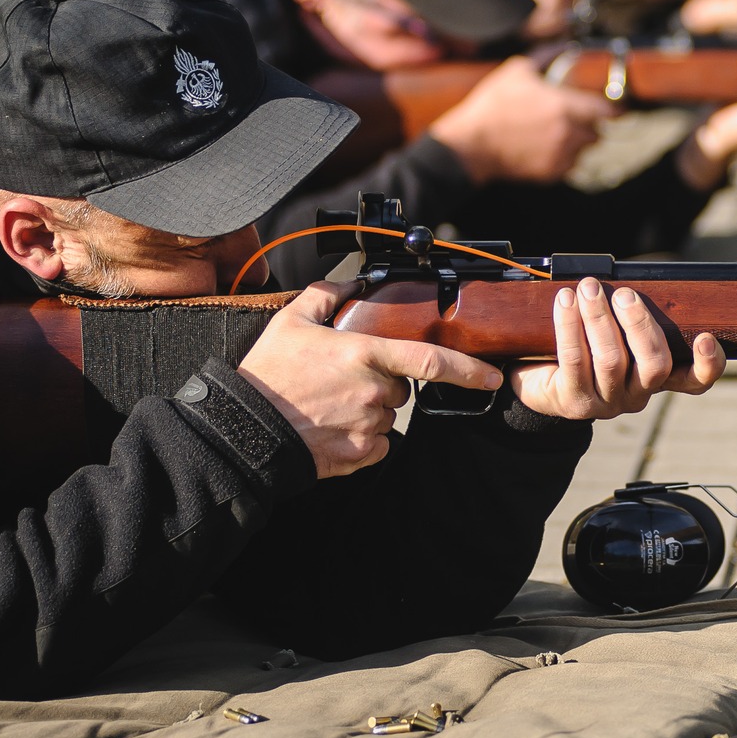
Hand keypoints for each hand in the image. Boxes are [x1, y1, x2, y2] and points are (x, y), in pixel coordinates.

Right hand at [237, 283, 502, 476]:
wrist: (245, 430)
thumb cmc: (267, 375)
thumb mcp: (291, 322)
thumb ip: (325, 296)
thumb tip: (348, 283)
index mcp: (364, 355)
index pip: (430, 360)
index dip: (468, 369)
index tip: (492, 376)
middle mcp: (374, 392)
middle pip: (402, 388)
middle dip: (385, 383)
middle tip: (345, 380)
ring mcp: (369, 426)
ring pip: (388, 416)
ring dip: (371, 410)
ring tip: (330, 404)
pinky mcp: (360, 454)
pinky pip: (378, 443)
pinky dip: (364, 437)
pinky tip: (333, 427)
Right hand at [426, 55, 616, 184]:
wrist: (472, 144)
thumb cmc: (492, 107)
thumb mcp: (516, 72)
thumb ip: (545, 57)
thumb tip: (562, 46)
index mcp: (564, 106)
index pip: (606, 111)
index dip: (615, 110)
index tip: (618, 110)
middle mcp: (567, 133)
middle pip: (597, 133)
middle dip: (590, 126)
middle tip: (576, 119)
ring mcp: (560, 156)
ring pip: (583, 151)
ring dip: (577, 143)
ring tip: (557, 134)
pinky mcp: (550, 173)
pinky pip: (568, 166)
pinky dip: (563, 159)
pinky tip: (545, 148)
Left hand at [510, 277, 725, 419]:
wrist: (541, 379)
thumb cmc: (585, 345)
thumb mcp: (615, 331)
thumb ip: (629, 313)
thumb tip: (631, 277)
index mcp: (656, 378)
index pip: (693, 380)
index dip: (707, 364)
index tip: (705, 337)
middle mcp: (638, 395)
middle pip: (654, 365)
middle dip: (639, 323)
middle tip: (624, 293)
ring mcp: (608, 403)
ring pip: (612, 360)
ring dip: (599, 317)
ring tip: (588, 288)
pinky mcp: (576, 403)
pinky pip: (575, 359)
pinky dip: (569, 325)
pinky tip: (565, 301)